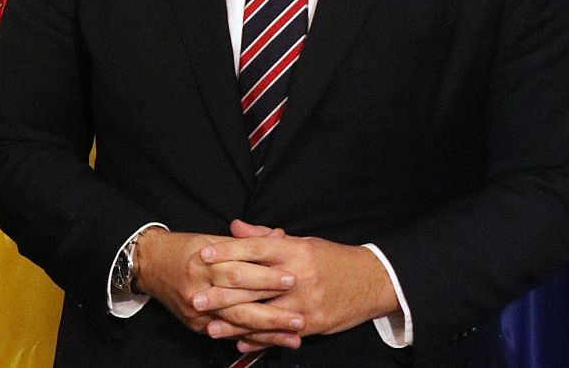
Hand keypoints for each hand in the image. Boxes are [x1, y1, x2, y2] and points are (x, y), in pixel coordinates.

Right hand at [133, 226, 299, 340]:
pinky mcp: (196, 325)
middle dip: (272, 310)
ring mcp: (195, 310)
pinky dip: (251, 338)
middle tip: (300, 316)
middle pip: (239, 300)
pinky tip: (271, 342)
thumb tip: (280, 236)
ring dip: (267, 331)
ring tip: (293, 336)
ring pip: (236, 322)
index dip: (266, 276)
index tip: (292, 278)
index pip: (238, 270)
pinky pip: (227, 333)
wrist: (149, 264)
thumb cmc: (184, 248)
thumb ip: (247, 242)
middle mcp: (197, 287)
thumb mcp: (213, 239)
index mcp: (202, 261)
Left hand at [197, 220, 399, 350]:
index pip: (254, 249)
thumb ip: (265, 237)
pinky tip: (237, 341)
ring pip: (263, 314)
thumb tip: (234, 226)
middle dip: (221, 293)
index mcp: (294, 251)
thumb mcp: (302, 242)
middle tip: (195, 298)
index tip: (203, 256)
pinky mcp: (311, 324)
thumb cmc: (332, 259)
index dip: (227, 252)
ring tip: (209, 327)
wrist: (372, 281)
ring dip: (234, 323)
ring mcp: (304, 303)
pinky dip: (257, 340)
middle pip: (253, 284)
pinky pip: (278, 334)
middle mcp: (297, 276)